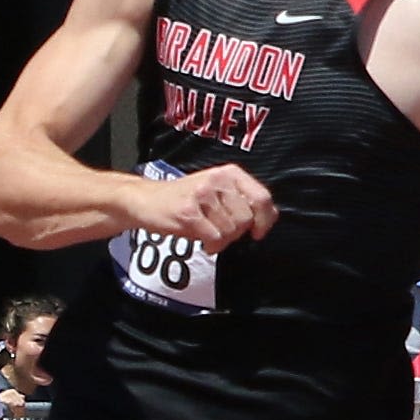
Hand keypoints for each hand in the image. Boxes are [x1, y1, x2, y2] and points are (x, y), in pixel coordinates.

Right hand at [137, 163, 277, 251]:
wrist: (147, 200)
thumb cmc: (187, 199)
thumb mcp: (219, 191)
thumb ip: (244, 200)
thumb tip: (272, 216)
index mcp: (230, 173)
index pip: (262, 197)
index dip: (265, 220)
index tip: (258, 232)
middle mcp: (218, 180)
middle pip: (246, 218)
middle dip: (237, 233)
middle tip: (221, 230)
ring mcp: (202, 195)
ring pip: (231, 231)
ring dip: (222, 240)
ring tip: (208, 233)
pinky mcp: (188, 212)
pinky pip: (215, 238)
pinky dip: (212, 246)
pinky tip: (202, 240)